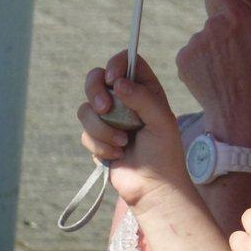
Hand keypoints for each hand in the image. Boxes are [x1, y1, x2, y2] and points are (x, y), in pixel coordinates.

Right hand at [77, 52, 187, 210]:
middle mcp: (125, 100)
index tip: (113, 79)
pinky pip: (85, 133)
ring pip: (86, 108)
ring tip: (123, 143)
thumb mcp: (162, 122)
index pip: (127, 62)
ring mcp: (109, 119)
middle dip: (95, 92)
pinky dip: (100, 145)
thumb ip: (143, 99)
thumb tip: (117, 83)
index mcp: (145, 90)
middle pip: (96, 78)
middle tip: (105, 109)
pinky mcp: (97, 137)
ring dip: (102, 128)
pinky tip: (117, 155)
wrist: (152, 188)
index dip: (116, 64)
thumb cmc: (165, 154)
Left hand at [174, 0, 250, 147]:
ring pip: (204, 39)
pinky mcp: (183, 61)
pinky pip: (192, 55)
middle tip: (242, 58)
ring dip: (214, 50)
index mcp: (237, 18)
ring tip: (229, 72)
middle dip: (227, 33)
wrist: (240, 116)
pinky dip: (200, 64)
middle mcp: (213, 26)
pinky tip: (214, 78)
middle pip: (217, 20)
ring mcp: (196, 44)